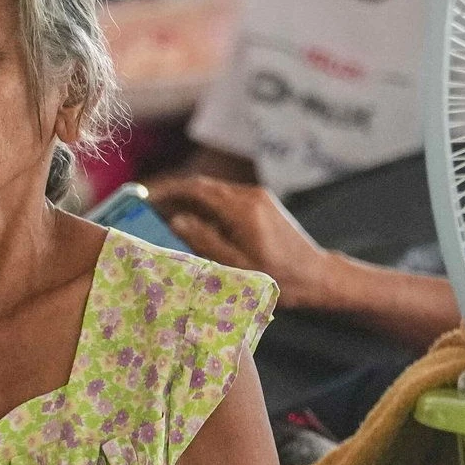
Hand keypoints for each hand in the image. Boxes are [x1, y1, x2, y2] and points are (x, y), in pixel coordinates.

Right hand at [146, 177, 330, 308]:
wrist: (318, 275)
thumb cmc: (280, 278)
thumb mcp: (237, 266)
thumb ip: (205, 241)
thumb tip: (176, 221)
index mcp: (243, 210)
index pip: (197, 189)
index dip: (169, 191)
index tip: (147, 199)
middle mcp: (251, 196)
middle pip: (204, 186)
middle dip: (176, 195)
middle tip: (151, 209)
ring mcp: (258, 197)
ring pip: (215, 191)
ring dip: (191, 201)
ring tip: (168, 217)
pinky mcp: (262, 202)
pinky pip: (227, 198)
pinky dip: (207, 206)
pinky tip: (196, 223)